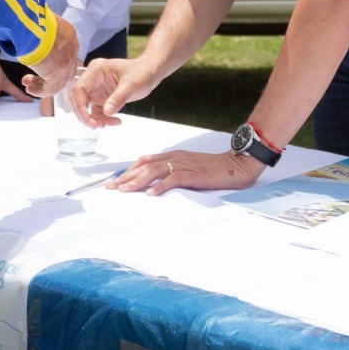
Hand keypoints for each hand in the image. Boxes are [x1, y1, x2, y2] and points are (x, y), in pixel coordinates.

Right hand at [21, 16, 79, 98]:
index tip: (40, 65)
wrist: (27, 22)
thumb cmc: (27, 18)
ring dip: (43, 85)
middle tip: (34, 78)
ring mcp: (67, 59)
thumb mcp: (36, 25)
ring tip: (29, 85)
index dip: (52, 62)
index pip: (65, 53)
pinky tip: (30, 88)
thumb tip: (28, 40)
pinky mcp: (59, 71)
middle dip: (48, 76)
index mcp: (67, 32)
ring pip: (60, 80)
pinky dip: (41, 91)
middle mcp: (71, 45)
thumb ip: (37, 35)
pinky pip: (52, 88)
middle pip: (66, 68)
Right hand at [67, 57, 157, 128]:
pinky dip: (103, 119)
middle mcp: (93, 79)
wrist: (151, 72)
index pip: (79, 89)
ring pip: (86, 108)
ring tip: (110, 124)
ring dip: (95, 119)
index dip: (80, 106)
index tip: (89, 120)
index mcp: (96, 70)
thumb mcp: (132, 85)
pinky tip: (115, 121)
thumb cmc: (143, 72)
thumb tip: (106, 112)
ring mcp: (97, 88)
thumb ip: (118, 98)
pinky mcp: (102, 97)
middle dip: (85, 115)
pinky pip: (96, 111)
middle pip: (79, 100)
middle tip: (97, 126)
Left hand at [108, 150, 265, 195]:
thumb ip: (173, 171)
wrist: (236, 164)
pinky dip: (160, 186)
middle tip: (111, 187)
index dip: (128, 170)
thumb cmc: (214, 168)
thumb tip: (154, 183)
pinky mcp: (194, 174)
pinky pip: (173, 179)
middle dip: (126, 176)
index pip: (145, 161)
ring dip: (137, 181)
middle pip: (145, 165)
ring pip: (154, 170)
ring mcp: (184, 165)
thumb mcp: (189, 167)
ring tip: (125, 190)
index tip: (115, 180)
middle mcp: (176, 158)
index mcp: (174, 156)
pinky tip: (151, 194)